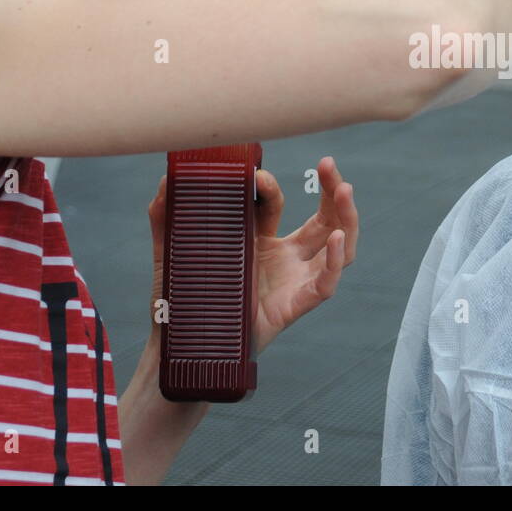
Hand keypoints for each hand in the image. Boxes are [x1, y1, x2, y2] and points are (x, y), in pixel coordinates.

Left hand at [145, 156, 357, 356]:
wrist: (182, 347)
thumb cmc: (183, 301)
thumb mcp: (173, 252)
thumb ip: (166, 218)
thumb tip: (165, 182)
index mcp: (259, 241)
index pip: (277, 205)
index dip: (271, 187)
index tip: (256, 175)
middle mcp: (283, 258)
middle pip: (323, 219)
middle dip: (331, 189)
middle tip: (328, 163)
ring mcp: (293, 280)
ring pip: (337, 247)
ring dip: (346, 218)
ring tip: (345, 190)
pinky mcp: (294, 306)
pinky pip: (326, 284)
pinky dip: (337, 261)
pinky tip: (339, 240)